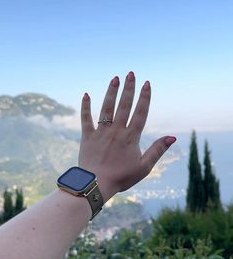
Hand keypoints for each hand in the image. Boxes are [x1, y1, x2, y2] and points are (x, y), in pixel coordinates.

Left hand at [78, 72, 175, 202]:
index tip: (147, 83)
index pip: (140, 113)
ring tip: (115, 78)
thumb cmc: (121, 177)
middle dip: (129, 88)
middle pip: (124, 105)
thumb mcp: (144, 167)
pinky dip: (85, 107)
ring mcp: (101, 132)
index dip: (145, 97)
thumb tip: (173, 137)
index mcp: (131, 137)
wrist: (96, 184)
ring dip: (111, 92)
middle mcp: (116, 131)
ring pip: (106, 108)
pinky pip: (86, 119)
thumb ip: (158, 150)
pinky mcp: (87, 137)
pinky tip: (86, 94)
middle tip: (131, 73)